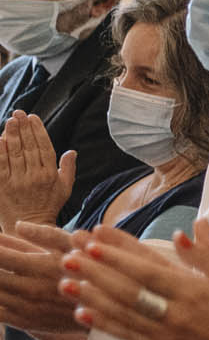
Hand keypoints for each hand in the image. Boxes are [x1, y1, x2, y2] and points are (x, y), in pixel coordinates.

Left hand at [0, 112, 75, 230]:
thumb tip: (72, 152)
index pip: (44, 147)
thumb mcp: (65, 189)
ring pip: (14, 153)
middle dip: (23, 128)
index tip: (33, 117)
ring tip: (10, 121)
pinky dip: (0, 151)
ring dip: (12, 135)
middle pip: (28, 147)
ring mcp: (17, 181)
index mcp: (50, 175)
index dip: (38, 131)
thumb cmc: (49, 206)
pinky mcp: (2, 186)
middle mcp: (34, 177)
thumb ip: (68, 169)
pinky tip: (0, 139)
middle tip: (18, 113)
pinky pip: (0, 165)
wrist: (30, 226)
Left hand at [0, 225, 78, 338]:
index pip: (1, 256)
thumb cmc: (89, 269)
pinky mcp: (26, 323)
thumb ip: (44, 235)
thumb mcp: (74, 247)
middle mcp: (32, 289)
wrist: (105, 308)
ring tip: (1, 273)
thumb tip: (17, 225)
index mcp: (42, 266)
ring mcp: (27, 308)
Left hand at [58, 221, 208, 339]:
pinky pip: (126, 335)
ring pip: (121, 313)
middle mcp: (175, 313)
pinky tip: (82, 312)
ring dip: (91, 297)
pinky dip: (102, 324)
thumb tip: (191, 227)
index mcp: (193, 291)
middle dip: (95, 272)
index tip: (93, 241)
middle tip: (69, 257)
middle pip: (127, 290)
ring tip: (65, 281)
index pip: (148, 270)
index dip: (118, 256)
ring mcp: (165, 334)